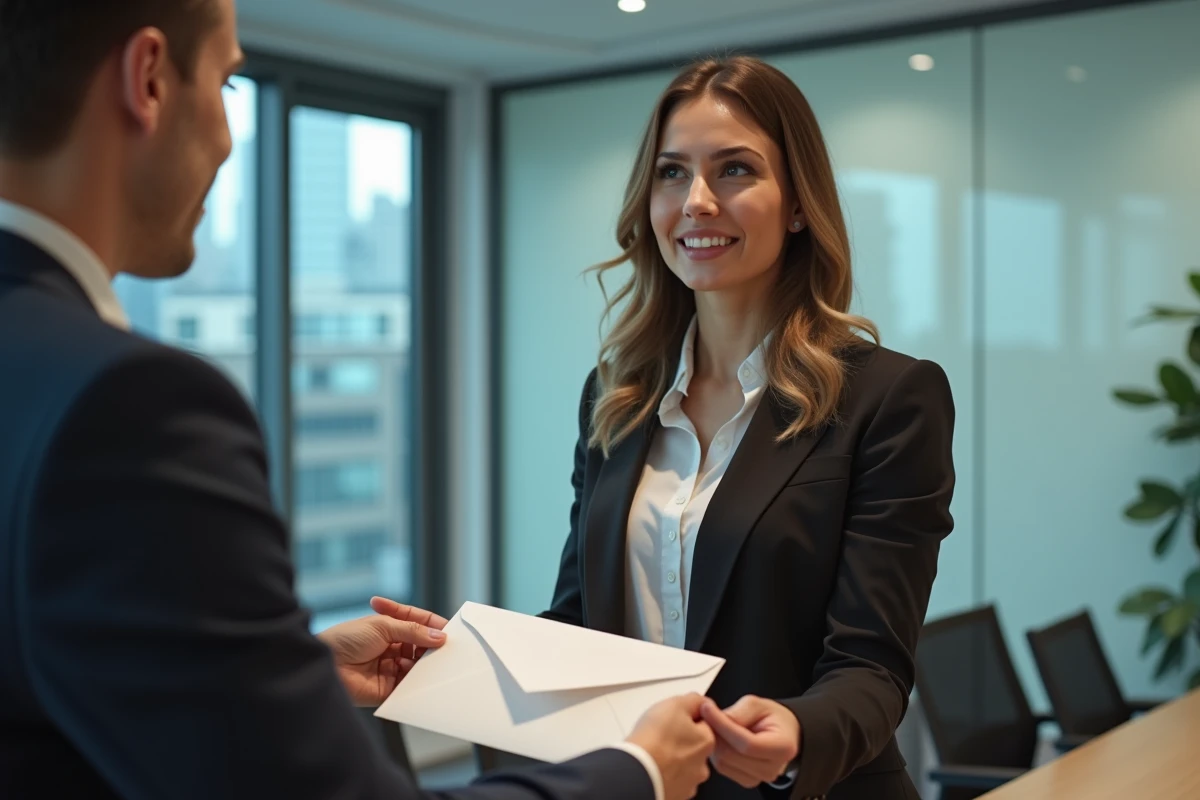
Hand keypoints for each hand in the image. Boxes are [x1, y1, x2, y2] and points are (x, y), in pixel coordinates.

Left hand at [316, 596, 448, 705]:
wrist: (323, 667)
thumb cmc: (345, 640)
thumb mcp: (382, 626)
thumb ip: (413, 631)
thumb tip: (440, 636)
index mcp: (388, 626)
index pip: (417, 622)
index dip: (432, 624)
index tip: (449, 628)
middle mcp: (391, 646)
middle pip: (421, 644)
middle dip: (432, 645)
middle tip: (446, 647)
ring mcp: (390, 667)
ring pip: (418, 665)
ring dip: (427, 663)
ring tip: (434, 662)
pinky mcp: (388, 688)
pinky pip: (410, 685)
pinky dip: (419, 681)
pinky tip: (424, 677)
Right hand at [626, 693, 715, 799]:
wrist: (636, 772)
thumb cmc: (654, 741)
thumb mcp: (675, 704)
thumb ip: (694, 700)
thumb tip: (702, 702)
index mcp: (707, 742)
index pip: (703, 724)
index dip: (686, 718)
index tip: (673, 719)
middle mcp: (702, 766)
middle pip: (693, 747)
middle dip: (680, 740)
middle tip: (661, 735)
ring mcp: (688, 783)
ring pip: (682, 765)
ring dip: (671, 759)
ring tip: (653, 752)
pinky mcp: (674, 795)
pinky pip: (670, 780)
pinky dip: (663, 773)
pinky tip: (652, 766)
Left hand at [700, 695, 799, 788]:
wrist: (782, 732)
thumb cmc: (772, 717)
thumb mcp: (759, 704)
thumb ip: (739, 712)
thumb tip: (714, 718)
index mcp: (783, 747)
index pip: (747, 743)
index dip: (723, 726)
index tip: (707, 709)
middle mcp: (772, 768)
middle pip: (731, 755)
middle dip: (715, 732)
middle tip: (707, 714)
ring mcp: (759, 778)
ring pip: (723, 763)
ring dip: (714, 742)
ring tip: (715, 724)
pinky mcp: (746, 781)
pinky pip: (722, 768)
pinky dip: (716, 751)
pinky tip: (720, 738)